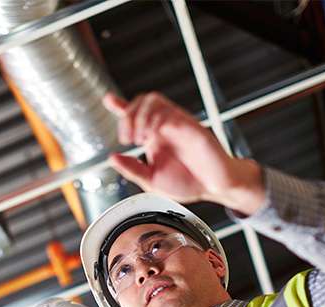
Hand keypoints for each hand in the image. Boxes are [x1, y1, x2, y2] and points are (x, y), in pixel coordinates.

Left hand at [103, 92, 265, 214]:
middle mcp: (164, 127)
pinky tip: (152, 136)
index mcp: (154, 137)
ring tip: (139, 138)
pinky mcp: (190, 127)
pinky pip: (171, 113)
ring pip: (154, 101)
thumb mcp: (152, 181)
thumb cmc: (188, 183)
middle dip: (128, 116)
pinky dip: (156, 121)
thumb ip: (132, 169)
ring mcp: (177, 125)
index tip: (109, 100)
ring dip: (140, 116)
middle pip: (141, 102)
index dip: (120, 105)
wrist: (215, 188)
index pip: (134, 115)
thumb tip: (112, 158)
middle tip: (127, 139)